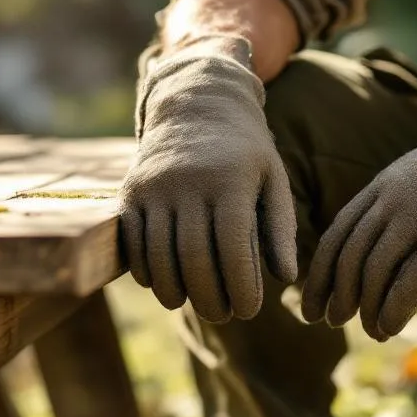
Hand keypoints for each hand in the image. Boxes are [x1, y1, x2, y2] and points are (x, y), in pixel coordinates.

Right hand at [118, 36, 297, 322]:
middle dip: (210, 298)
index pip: (234, 250)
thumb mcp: (272, 177)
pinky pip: (134, 244)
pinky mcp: (131, 192)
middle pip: (195, 261)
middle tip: (224, 314)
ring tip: (194, 305)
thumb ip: (281, 227)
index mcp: (230, 181)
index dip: (241, 288)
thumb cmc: (244, 148)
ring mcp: (155, 188)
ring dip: (176, 292)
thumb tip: (285, 277)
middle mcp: (189, 184)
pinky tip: (165, 285)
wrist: (195, 101)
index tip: (250, 309)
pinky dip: (147, 272)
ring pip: (159, 257)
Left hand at [301, 71, 416, 340]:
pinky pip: (411, 283)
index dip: (318, 275)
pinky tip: (388, 329)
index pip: (335, 237)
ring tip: (368, 330)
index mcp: (379, 188)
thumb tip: (377, 257)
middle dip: (336, 295)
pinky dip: (394, 311)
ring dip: (366, 309)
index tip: (307, 303)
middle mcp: (390, 202)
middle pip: (349, 257)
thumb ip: (393, 212)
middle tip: (330, 322)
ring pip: (376, 273)